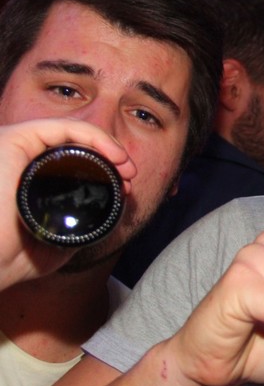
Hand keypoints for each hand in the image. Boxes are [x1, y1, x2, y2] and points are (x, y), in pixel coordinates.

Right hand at [0, 118, 133, 290]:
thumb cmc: (12, 258)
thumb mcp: (59, 242)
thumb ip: (82, 226)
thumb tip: (114, 211)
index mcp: (31, 178)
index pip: (75, 162)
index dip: (107, 169)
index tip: (127, 188)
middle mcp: (21, 160)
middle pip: (76, 146)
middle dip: (111, 156)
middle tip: (130, 177)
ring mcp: (15, 149)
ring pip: (70, 132)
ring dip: (107, 144)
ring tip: (126, 167)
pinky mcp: (12, 140)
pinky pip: (59, 127)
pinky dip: (92, 134)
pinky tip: (113, 154)